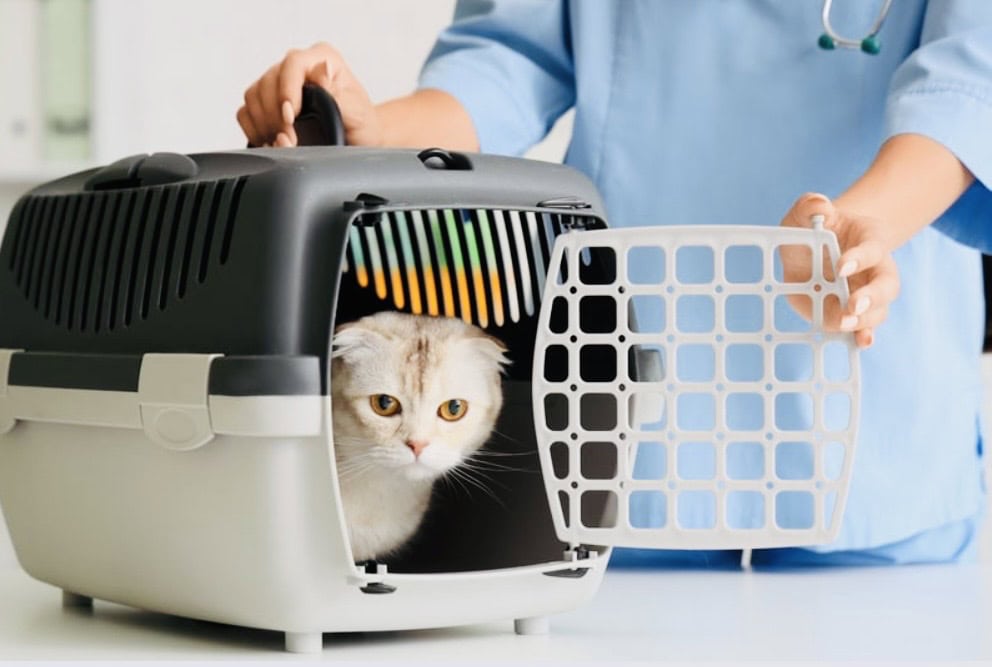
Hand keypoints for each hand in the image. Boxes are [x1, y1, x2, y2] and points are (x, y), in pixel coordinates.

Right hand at [237, 42, 380, 146]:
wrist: (357, 142)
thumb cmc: (362, 126)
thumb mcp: (359, 114)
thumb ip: (340, 95)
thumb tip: (322, 74)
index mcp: (322, 58)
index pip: (293, 63)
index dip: (286, 89)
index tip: (290, 116)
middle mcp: (298, 67)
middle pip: (268, 81)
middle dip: (275, 114)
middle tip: (289, 139)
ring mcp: (279, 83)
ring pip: (253, 95)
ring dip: (264, 123)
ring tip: (283, 143)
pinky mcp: (267, 104)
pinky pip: (246, 112)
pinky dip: (254, 129)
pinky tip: (270, 141)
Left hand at [780, 193, 899, 348]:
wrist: (814, 247)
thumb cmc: (812, 229)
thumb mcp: (805, 213)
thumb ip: (810, 206)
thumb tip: (818, 206)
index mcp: (870, 240)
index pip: (871, 249)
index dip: (859, 257)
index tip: (841, 265)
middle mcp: (876, 269)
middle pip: (886, 285)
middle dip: (872, 296)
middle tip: (854, 304)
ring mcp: (867, 294)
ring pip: (879, 310)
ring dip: (865, 320)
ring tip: (847, 323)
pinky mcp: (852, 313)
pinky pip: (864, 327)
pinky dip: (862, 336)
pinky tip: (859, 343)